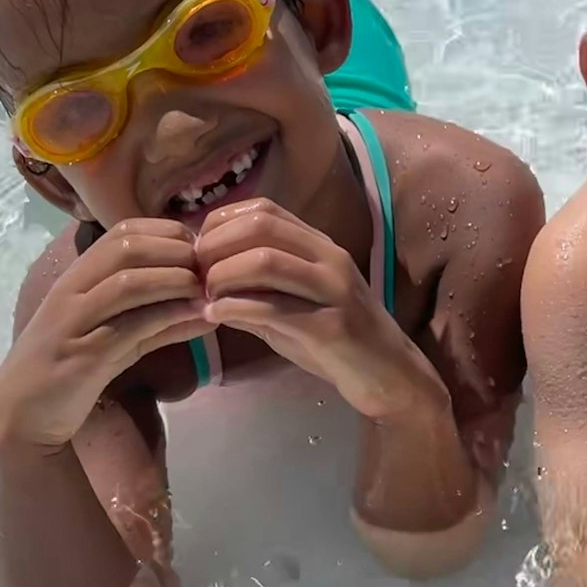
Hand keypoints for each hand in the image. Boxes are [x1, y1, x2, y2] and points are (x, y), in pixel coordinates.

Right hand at [0, 219, 211, 448]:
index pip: (123, 232)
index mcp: (77, 277)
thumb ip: (153, 318)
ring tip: (207, 290)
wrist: (23, 416)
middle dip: (176, 251)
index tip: (201, 247)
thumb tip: (204, 305)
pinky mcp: (83, 356)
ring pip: (128, 283)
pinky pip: (131, 327)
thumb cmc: (70, 371)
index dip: (168, 231)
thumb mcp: (115, 337)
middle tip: (210, 268)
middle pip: (127, 248)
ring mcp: (74, 322)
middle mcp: (72, 291)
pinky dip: (170, 318)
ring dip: (175, 280)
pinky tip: (200, 319)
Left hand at [193, 198, 442, 418]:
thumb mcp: (294, 310)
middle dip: (215, 246)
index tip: (198, 252)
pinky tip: (216, 317)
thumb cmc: (338, 344)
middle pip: (260, 226)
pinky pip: (273, 307)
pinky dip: (234, 308)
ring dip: (223, 277)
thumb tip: (204, 285)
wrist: (389, 377)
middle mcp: (330, 259)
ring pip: (265, 260)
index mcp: (320, 247)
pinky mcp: (332, 326)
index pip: (263, 210)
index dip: (220, 223)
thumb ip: (255, 293)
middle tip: (196, 274)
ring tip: (206, 298)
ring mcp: (334, 290)